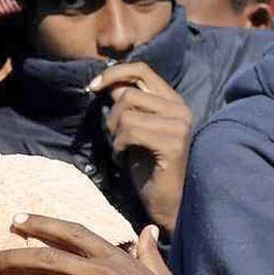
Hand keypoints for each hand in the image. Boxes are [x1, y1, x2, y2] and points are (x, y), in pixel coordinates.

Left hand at [90, 64, 194, 236]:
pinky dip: (119, 146)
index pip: (141, 70)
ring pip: (127, 112)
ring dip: (114, 133)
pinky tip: (124, 159)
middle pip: (129, 92)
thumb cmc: (149, 169)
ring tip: (121, 150)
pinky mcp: (173, 144)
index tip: (92, 87)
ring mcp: (180, 126)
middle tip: (113, 137)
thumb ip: (128, 105)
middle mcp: (181, 110)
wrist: (167, 205)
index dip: (113, 74)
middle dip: (111, 115)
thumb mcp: (135, 130)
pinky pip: (131, 131)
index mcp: (174, 102)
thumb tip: (109, 84)